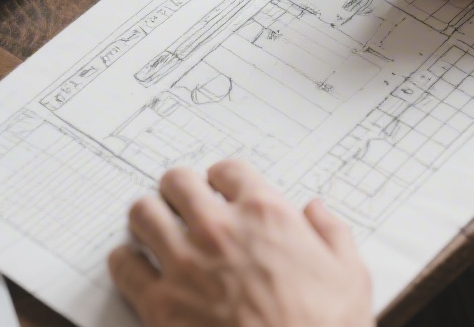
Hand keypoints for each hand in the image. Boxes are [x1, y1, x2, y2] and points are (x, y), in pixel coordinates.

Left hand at [108, 161, 373, 326]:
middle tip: (181, 200)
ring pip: (143, 214)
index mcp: (266, 214)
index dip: (223, 178)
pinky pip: (123, 266)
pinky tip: (134, 263)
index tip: (221, 187)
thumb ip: (331, 232)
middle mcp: (219, 230)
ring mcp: (184, 265)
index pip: (228, 170)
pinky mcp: (159, 304)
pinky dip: (125, 260)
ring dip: (148, 216)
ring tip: (154, 225)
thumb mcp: (349, 273)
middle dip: (179, 189)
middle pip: (177, 182)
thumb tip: (316, 211)